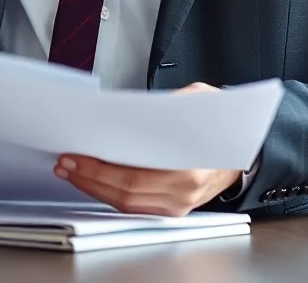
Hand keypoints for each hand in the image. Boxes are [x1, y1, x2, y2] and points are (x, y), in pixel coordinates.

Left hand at [53, 82, 241, 215]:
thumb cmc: (219, 123)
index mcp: (188, 169)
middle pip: (124, 193)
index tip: (75, 154)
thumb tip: (137, 106)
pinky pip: (135, 206)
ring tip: (71, 170)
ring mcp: (177, 205)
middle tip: (64, 162)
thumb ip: (171, 101)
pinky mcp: (171, 208)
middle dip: (88, 178)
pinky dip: (109, 194)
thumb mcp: (200, 98)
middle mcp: (182, 193)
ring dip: (94, 188)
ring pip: (126, 204)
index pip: (132, 176)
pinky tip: (93, 180)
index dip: (99, 169)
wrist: (242, 149)